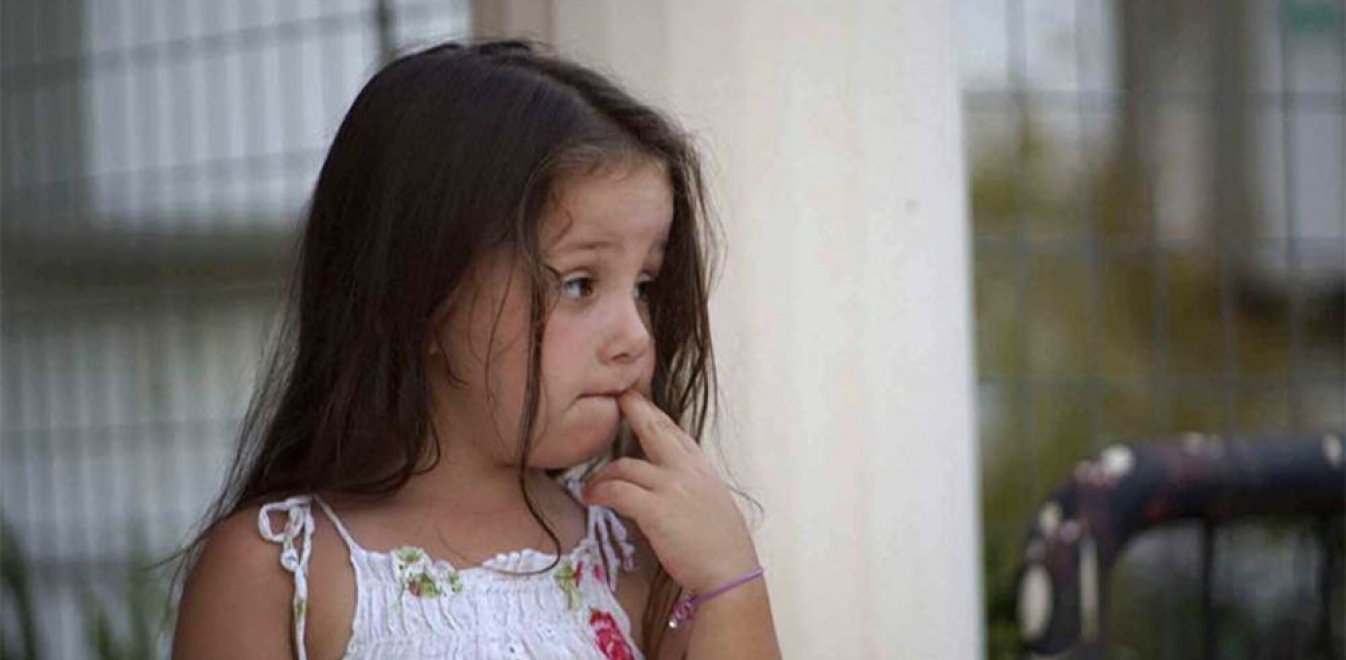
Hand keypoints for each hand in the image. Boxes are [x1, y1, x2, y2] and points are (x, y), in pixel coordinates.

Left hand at [582, 390, 759, 594]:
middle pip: (654, 429)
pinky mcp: (654, 509)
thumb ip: (690, 484)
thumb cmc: (722, 544)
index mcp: (701, 467)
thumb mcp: (712, 501)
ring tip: (591, 486)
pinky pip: (617, 491)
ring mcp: (670, 486)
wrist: (730, 571)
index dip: (654, 414)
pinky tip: (593, 498)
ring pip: (624, 466)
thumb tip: (667, 481)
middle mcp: (686, 469)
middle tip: (619, 398)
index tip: (638, 400)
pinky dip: (600, 492)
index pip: (674, 431)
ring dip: (602, 475)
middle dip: (634, 409)